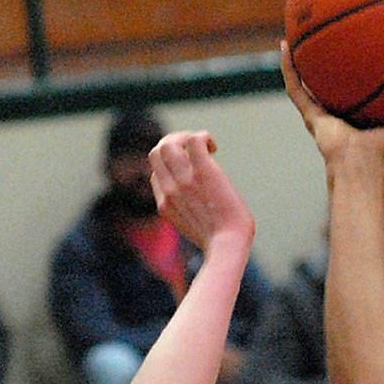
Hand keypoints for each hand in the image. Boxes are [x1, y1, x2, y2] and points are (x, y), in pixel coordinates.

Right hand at [148, 132, 255, 253]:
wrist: (228, 247)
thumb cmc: (221, 243)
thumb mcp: (195, 230)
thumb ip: (191, 215)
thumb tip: (205, 207)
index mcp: (165, 205)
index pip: (156, 174)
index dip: (172, 167)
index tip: (193, 171)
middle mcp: (169, 190)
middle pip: (156, 153)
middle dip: (174, 144)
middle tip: (196, 151)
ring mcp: (183, 180)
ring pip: (167, 143)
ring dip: (185, 137)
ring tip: (205, 146)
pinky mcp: (203, 171)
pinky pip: (193, 140)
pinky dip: (203, 137)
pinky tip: (214, 148)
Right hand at [280, 43, 383, 190]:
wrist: (364, 170)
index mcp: (372, 116)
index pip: (372, 89)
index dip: (371, 70)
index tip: (375, 45)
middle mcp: (347, 113)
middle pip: (341, 81)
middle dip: (338, 59)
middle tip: (338, 30)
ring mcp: (326, 114)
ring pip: (313, 81)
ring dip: (306, 59)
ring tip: (302, 31)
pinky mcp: (310, 116)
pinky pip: (296, 87)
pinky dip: (289, 68)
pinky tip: (285, 45)